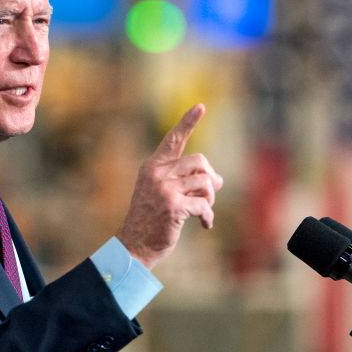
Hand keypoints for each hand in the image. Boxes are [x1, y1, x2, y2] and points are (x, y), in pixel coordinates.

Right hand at [117, 104, 223, 268]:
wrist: (134, 245)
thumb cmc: (150, 220)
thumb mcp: (164, 194)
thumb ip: (186, 183)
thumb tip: (218, 179)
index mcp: (152, 166)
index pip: (173, 139)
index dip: (188, 122)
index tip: (201, 106)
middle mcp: (157, 173)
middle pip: (199, 161)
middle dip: (209, 178)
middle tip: (209, 195)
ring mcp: (164, 189)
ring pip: (206, 183)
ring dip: (210, 199)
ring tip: (205, 212)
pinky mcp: (173, 206)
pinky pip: (204, 205)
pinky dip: (208, 216)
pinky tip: (205, 225)